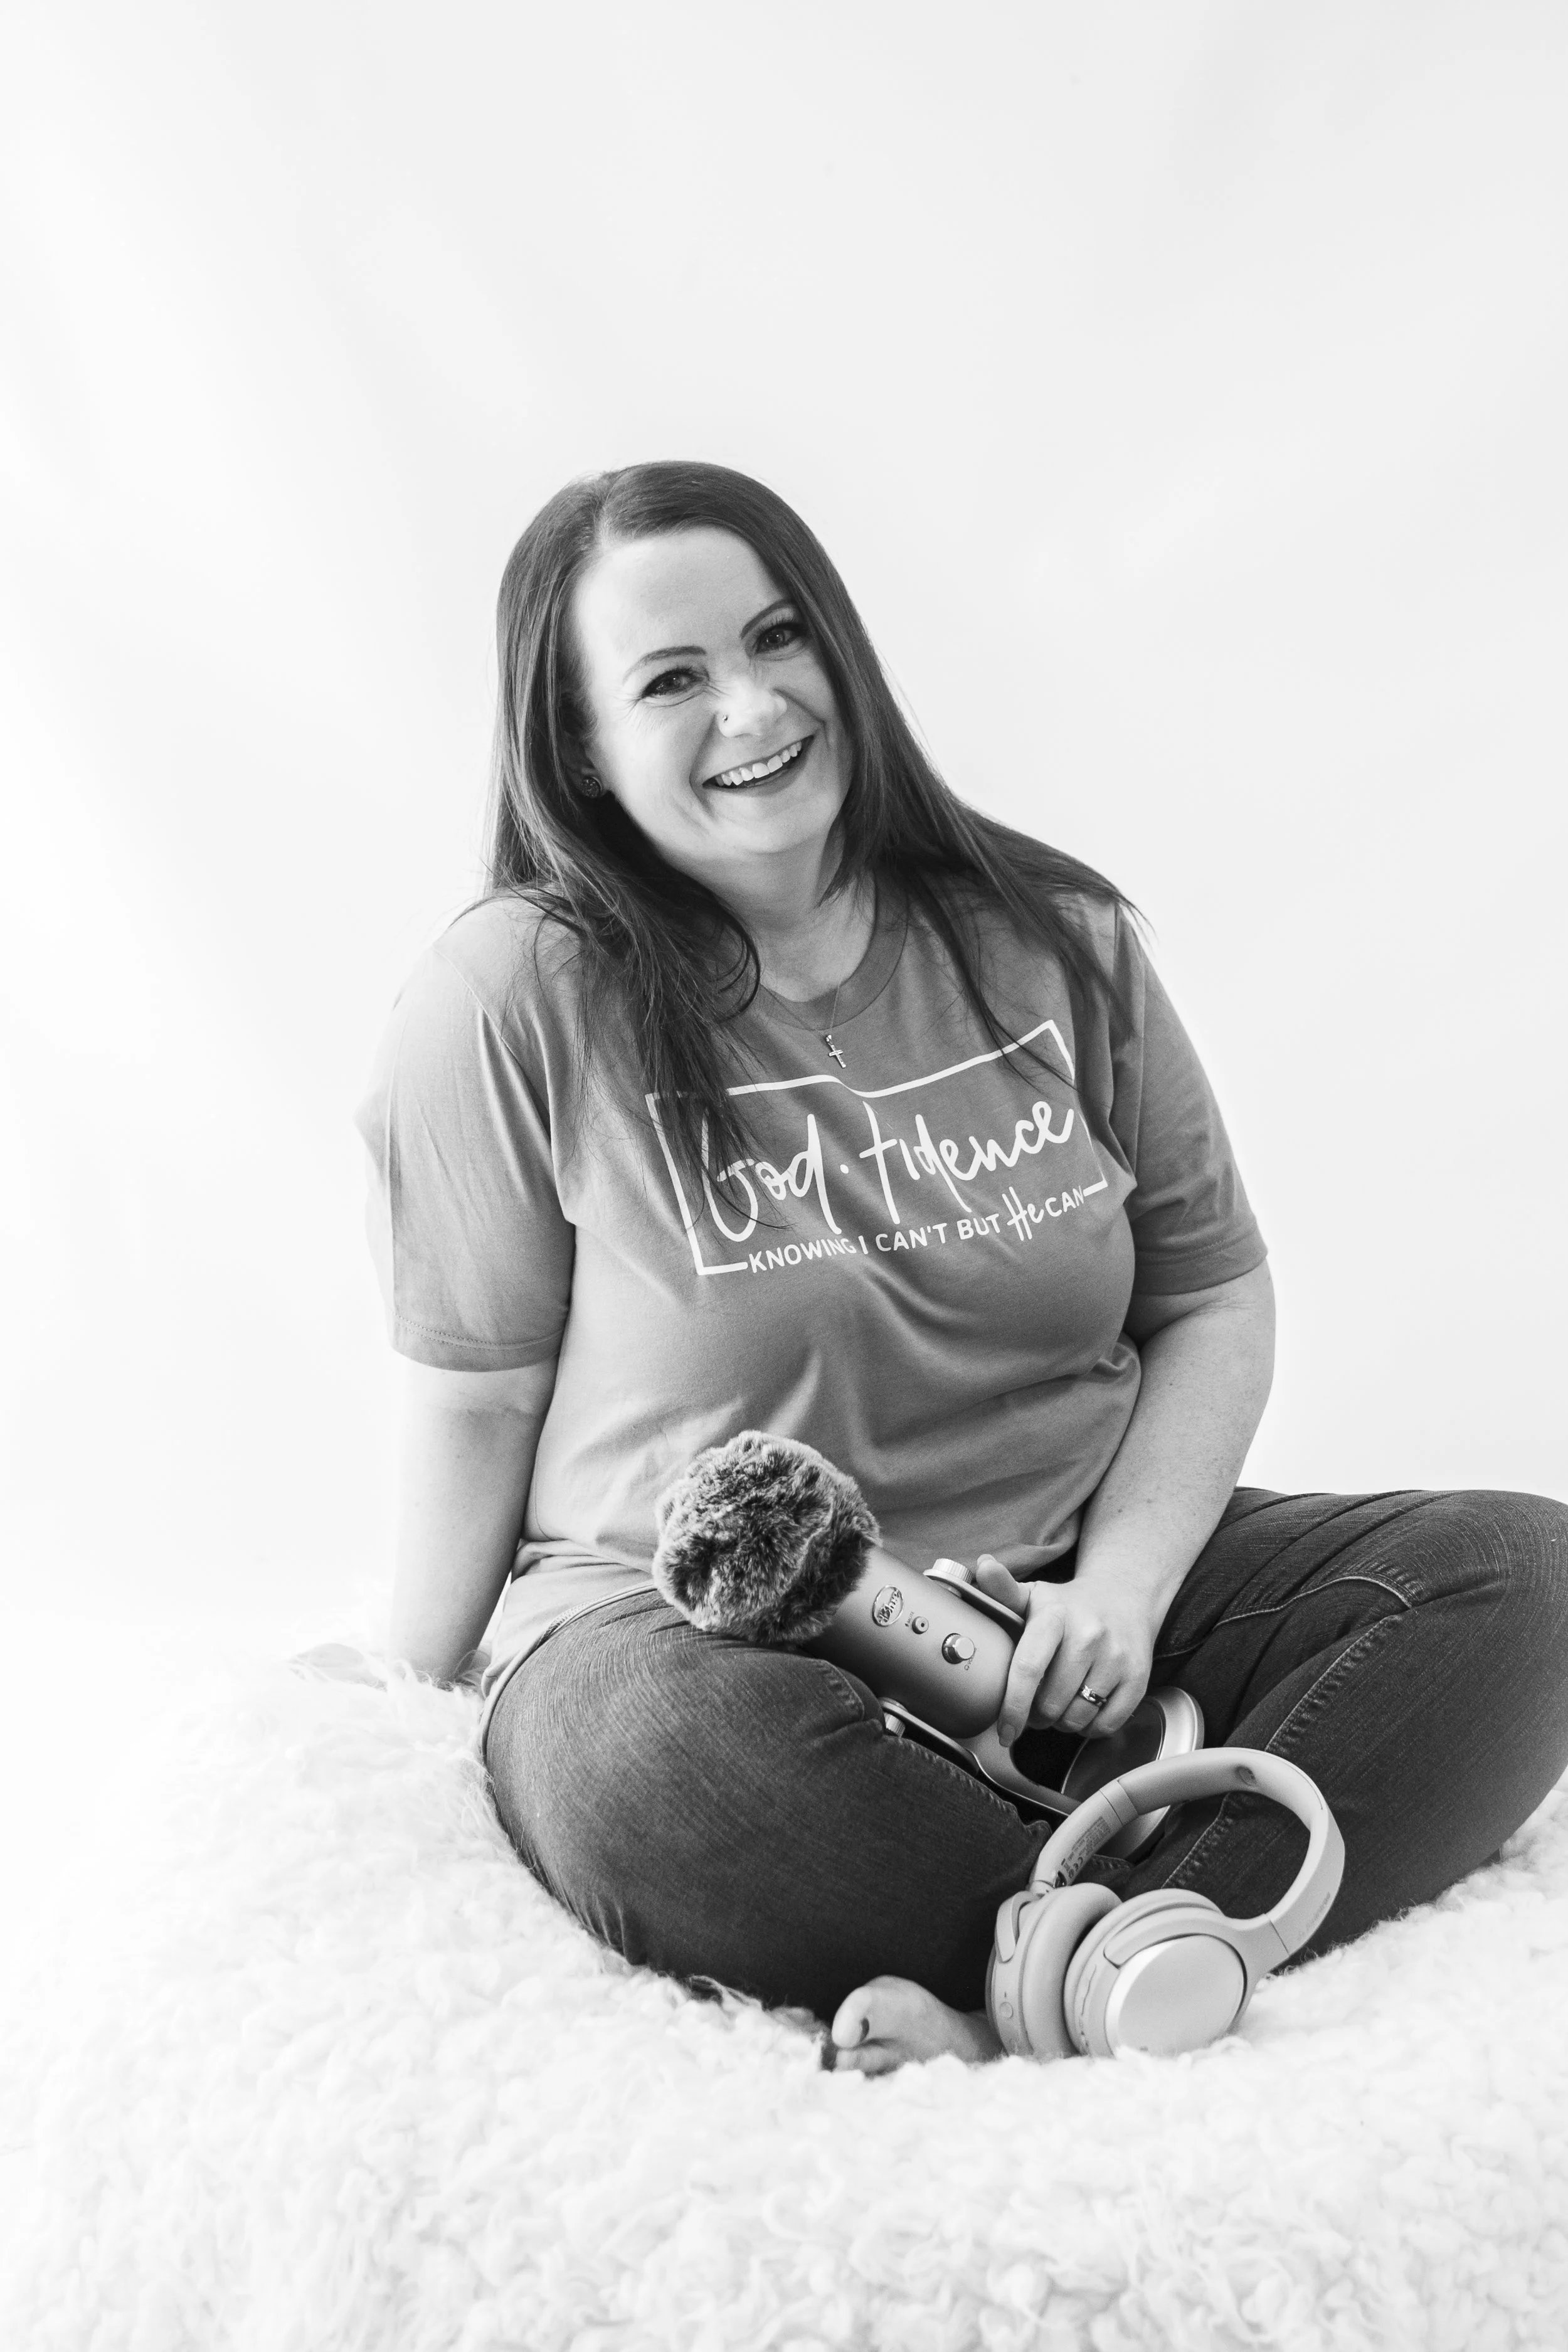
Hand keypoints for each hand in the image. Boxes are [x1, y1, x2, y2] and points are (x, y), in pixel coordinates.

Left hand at [933, 1556, 1157, 1742]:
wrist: (1124, 1597)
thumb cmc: (1069, 1604)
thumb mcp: (1034, 1594)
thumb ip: (1003, 1589)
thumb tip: (982, 1566)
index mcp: (1055, 1616)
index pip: (1028, 1668)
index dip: (1012, 1707)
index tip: (1004, 1731)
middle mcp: (1089, 1635)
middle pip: (1050, 1703)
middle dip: (1036, 1715)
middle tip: (1034, 1704)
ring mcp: (1116, 1658)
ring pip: (1077, 1718)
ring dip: (1061, 1722)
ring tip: (1059, 1702)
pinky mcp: (1138, 1679)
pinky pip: (1105, 1725)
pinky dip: (1089, 1727)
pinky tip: (1083, 1707)